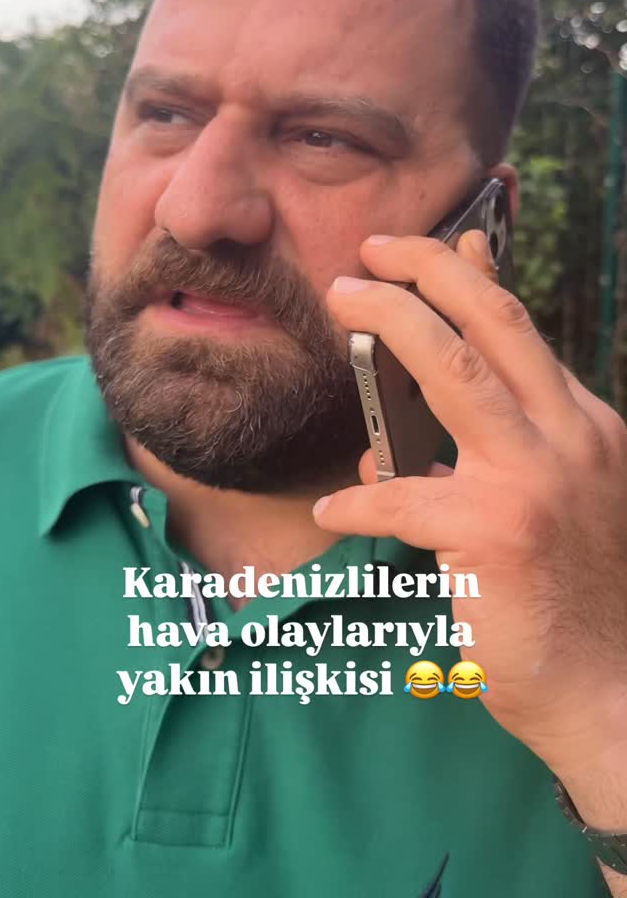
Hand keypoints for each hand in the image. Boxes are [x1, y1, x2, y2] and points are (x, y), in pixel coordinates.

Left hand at [314, 231, 626, 786]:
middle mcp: (569, 439)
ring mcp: (534, 481)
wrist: (611, 689)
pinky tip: (334, 513)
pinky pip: (402, 497)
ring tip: (341, 307)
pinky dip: (360, 501)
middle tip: (371, 253)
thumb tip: (438, 405)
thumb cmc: (575, 593)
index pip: (522, 331)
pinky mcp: (493, 534)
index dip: (474, 277)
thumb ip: (513, 439)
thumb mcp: (566, 494)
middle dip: (424, 270)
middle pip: (490, 324)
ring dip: (388, 325)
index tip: (439, 242)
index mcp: (585, 426)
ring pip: (451, 370)